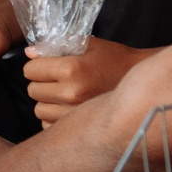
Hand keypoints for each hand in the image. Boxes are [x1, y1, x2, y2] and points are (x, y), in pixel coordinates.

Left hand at [22, 38, 151, 125]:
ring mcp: (75, 113)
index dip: (36, 66)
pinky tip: (67, 108)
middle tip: (56, 80)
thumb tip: (29, 52)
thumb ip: (55, 46)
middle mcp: (72, 93)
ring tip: (62, 94)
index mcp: (72, 69)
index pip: (30, 70)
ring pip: (39, 110)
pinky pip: (49, 125)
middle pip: (32, 91)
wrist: (142, 83)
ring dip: (46, 102)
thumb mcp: (87, 45)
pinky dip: (53, 118)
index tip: (46, 66)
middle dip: (40, 83)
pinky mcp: (80, 127)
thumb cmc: (114, 59)